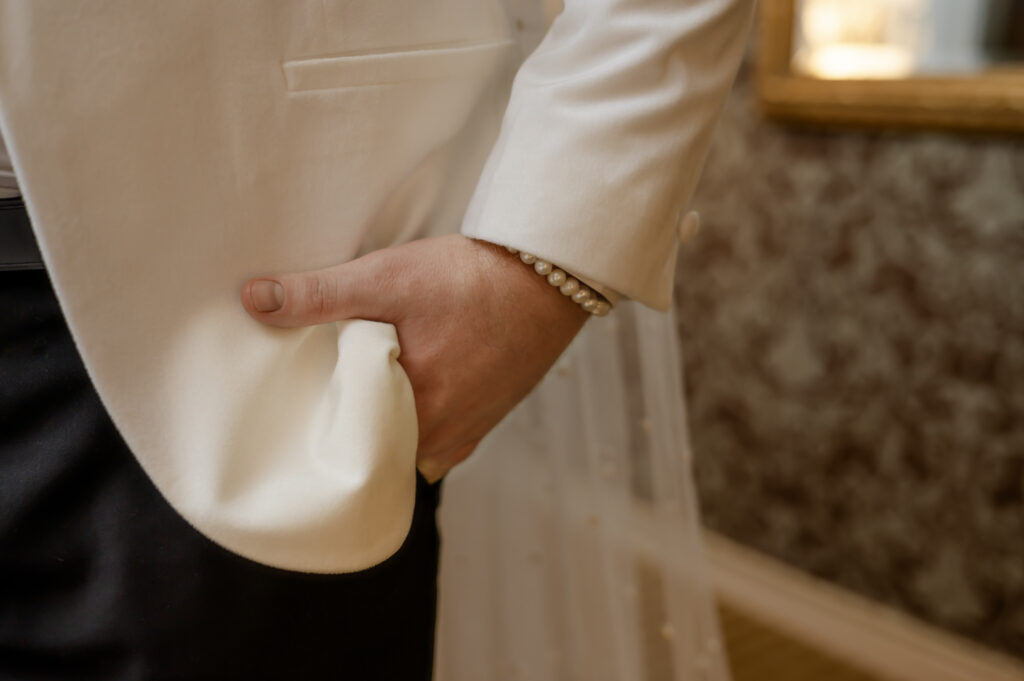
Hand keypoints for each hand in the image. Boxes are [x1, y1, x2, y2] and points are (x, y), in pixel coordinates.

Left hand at [241, 235, 587, 481]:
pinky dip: (420, 426)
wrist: (549, 277)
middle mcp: (443, 434)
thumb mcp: (387, 276)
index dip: (321, 429)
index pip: (349, 446)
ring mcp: (470, 430)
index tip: (299, 409)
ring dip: (387, 431)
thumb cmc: (472, 279)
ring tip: (362, 400)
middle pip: (380, 453)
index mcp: (412, 409)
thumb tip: (254, 301)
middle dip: (352, 434)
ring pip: (411, 450)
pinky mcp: (489, 417)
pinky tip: (410, 396)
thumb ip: (320, 294)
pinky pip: (442, 440)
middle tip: (325, 403)